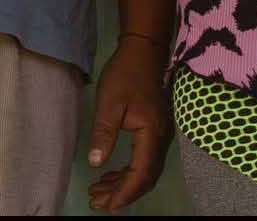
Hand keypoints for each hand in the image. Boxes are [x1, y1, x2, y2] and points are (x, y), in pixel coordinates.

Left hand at [85, 34, 170, 212]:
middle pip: (146, 176)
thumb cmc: (125, 74)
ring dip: (123, 183)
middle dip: (122, 193)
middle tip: (97, 202)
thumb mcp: (109, 103)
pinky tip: (110, 173)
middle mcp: (161, 138)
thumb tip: (95, 164)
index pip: (141, 173)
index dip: (125, 192)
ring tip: (98, 191)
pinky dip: (128, 171)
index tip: (106, 206)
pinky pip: (144, 159)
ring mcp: (160, 134)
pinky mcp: (154, 131)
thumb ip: (103, 134)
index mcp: (151, 133)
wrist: (144, 51)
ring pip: (145, 170)